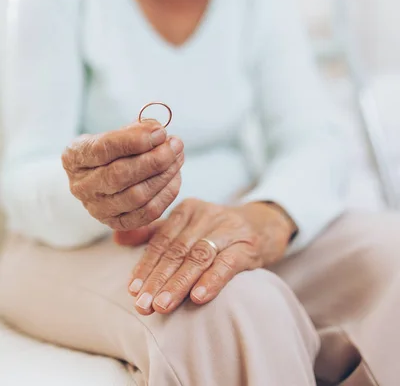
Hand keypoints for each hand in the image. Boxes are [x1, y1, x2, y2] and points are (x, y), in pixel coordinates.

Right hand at [62, 121, 183, 230]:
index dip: (135, 141)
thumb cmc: (112, 149)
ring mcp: (97, 209)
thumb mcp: (116, 133)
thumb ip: (135, 130)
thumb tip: (158, 131)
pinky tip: (175, 176)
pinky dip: (167, 194)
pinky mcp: (116, 223)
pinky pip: (147, 213)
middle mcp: (81, 186)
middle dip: (155, 159)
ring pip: (137, 196)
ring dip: (164, 175)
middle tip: (175, 145)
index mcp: (74, 157)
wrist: (102, 175)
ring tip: (178, 157)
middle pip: (120, 175)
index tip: (160, 132)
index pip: (103, 149)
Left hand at [122, 198, 293, 314]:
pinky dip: (212, 280)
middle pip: (177, 250)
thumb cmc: (217, 231)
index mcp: (187, 209)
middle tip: (143, 304)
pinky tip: (198, 298)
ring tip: (162, 306)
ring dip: (179, 283)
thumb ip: (155, 232)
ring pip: (198, 257)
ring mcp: (228, 228)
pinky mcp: (248, 244)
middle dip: (158, 279)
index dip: (146, 265)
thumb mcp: (188, 225)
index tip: (133, 290)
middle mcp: (206, 215)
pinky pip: (228, 263)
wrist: (264, 224)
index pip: (162, 240)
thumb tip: (117, 238)